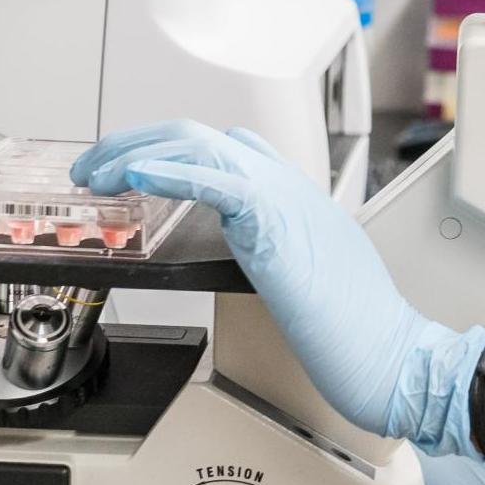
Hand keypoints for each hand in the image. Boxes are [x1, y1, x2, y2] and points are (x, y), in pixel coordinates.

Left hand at [73, 121, 476, 454]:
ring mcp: (284, 197)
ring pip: (198, 145)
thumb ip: (274, 252)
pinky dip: (170, 172)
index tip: (129, 169)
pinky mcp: (274, 221)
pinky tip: (136, 176)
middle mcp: (288, 187)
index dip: (170, 150)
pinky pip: (215, 180)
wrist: (390, 349)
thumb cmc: (356, 328)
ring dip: (136, 153)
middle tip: (94, 169)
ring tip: (98, 173)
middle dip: (137, 143)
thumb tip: (244, 256)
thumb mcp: (307, 274)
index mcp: (295, 198)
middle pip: (200, 135)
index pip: (228, 146)